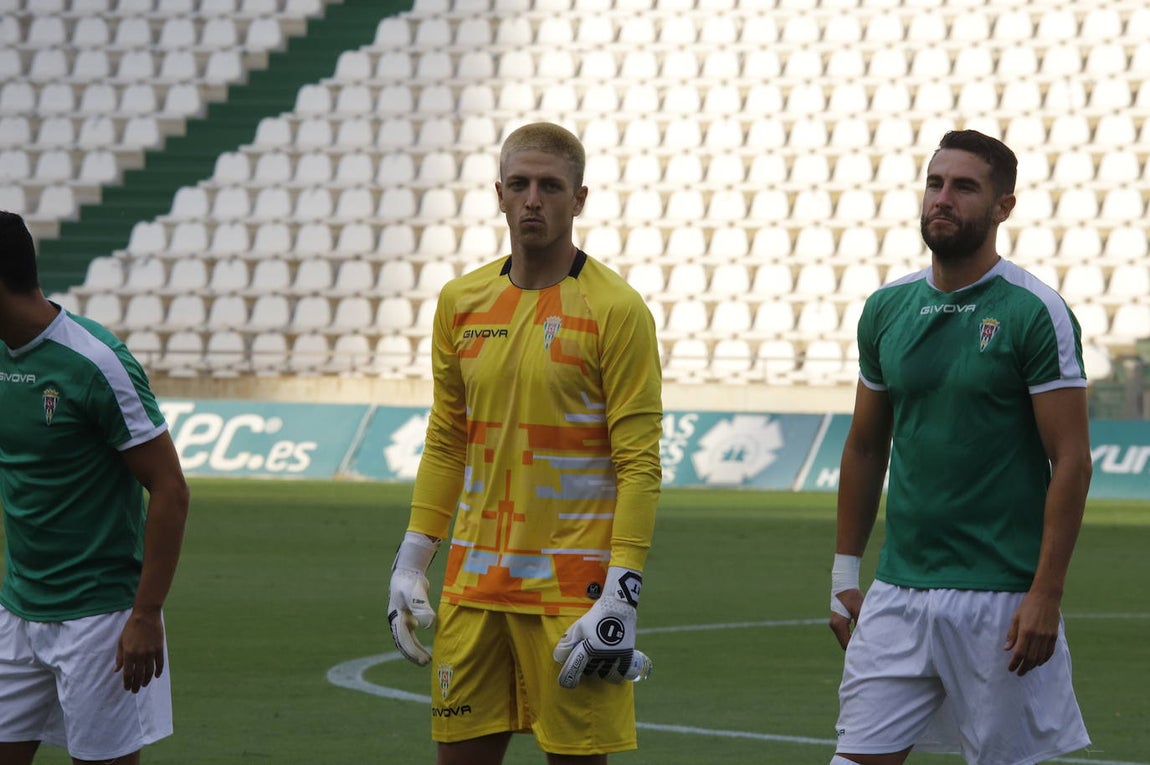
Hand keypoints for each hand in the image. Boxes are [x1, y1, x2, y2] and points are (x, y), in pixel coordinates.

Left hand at [115, 607, 164, 692]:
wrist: (146, 615)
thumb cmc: (131, 628)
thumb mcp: (121, 642)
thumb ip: (119, 657)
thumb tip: (116, 670)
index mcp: (129, 654)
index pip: (128, 673)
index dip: (127, 682)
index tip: (127, 688)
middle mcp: (140, 655)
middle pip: (139, 675)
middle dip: (136, 684)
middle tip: (135, 690)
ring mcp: (151, 652)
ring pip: (149, 671)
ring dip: (147, 680)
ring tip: (144, 685)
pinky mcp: (159, 648)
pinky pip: (159, 664)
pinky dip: (158, 671)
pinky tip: (156, 676)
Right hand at [387, 532, 438, 665]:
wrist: (407, 572)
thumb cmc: (410, 581)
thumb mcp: (416, 592)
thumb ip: (422, 607)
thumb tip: (429, 623)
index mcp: (396, 617)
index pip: (403, 638)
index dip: (412, 650)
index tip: (423, 659)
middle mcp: (396, 620)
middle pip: (402, 642)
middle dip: (412, 654)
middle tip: (426, 663)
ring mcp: (400, 619)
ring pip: (406, 640)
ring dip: (414, 650)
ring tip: (426, 659)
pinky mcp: (407, 617)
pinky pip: (410, 634)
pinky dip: (415, 642)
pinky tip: (423, 647)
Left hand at [554, 566, 641, 687]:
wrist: (618, 606)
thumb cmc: (596, 616)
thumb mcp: (578, 627)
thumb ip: (567, 643)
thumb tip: (558, 658)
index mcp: (588, 647)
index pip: (574, 669)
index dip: (568, 678)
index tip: (566, 682)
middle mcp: (601, 655)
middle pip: (588, 671)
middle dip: (584, 667)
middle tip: (586, 657)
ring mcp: (615, 657)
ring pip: (602, 674)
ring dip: (597, 670)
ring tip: (597, 659)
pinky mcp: (626, 656)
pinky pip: (618, 674)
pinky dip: (612, 675)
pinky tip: (609, 670)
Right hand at [829, 553, 861, 649]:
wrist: (844, 585)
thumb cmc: (852, 597)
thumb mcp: (859, 610)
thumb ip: (861, 624)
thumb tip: (867, 636)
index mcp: (838, 624)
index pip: (846, 644)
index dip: (855, 648)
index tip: (867, 649)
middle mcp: (834, 625)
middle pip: (844, 642)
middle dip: (854, 645)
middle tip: (868, 646)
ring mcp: (834, 623)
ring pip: (844, 638)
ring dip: (853, 639)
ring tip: (865, 639)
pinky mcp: (836, 621)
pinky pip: (844, 633)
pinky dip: (851, 634)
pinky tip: (860, 632)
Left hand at [1004, 590, 1060, 675]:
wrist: (1046, 597)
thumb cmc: (1028, 606)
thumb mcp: (1015, 617)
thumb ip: (1012, 634)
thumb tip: (1006, 649)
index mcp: (1026, 631)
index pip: (1019, 653)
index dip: (1015, 663)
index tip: (1011, 669)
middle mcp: (1038, 636)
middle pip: (1030, 658)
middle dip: (1024, 667)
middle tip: (1018, 673)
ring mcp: (1047, 636)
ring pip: (1040, 657)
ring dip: (1033, 665)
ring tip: (1027, 668)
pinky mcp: (1054, 636)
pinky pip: (1049, 652)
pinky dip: (1044, 660)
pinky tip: (1039, 663)